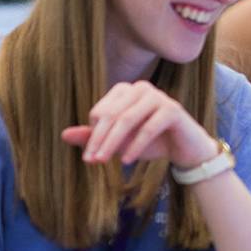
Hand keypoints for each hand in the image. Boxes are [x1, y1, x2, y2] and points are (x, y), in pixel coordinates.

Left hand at [60, 81, 217, 168]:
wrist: (187, 149)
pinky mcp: (172, 109)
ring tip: (104, 162)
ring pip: (127, 120)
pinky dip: (135, 146)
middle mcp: (141, 88)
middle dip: (99, 139)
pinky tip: (127, 161)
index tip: (89, 156)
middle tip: (91, 162)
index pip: (100, 111)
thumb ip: (94, 137)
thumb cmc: (152, 143)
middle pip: (111, 115)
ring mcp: (158, 96)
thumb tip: (64, 135)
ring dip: (113, 143)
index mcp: (126, 90)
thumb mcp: (120, 142)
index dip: (92, 134)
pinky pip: (148, 128)